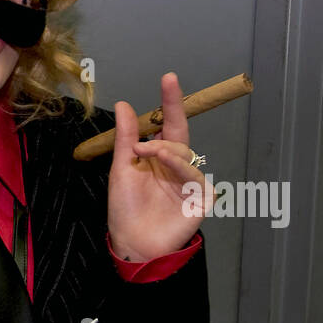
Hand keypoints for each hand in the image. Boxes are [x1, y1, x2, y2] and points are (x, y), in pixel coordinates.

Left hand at [107, 72, 211, 261]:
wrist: (133, 245)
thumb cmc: (126, 210)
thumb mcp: (122, 170)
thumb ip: (125, 138)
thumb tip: (123, 104)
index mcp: (158, 158)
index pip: (167, 124)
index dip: (170, 102)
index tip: (169, 78)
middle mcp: (176, 166)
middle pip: (180, 135)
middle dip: (170, 123)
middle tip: (142, 144)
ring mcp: (190, 182)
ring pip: (186, 156)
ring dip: (168, 154)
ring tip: (150, 156)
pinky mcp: (201, 199)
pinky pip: (197, 178)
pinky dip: (183, 173)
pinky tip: (172, 177)